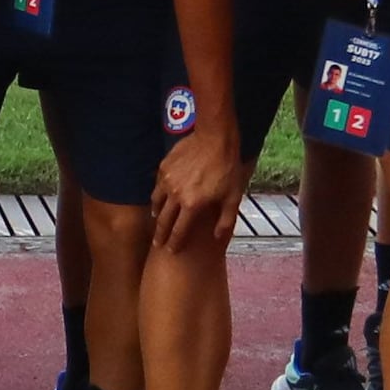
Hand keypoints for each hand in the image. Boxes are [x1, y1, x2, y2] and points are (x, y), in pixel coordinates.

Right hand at [149, 116, 242, 250]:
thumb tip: (217, 237)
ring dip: (157, 214)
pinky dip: (158, 194)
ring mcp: (167, 181)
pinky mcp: (164, 168)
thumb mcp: (233, 197)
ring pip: (156, 202)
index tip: (170, 251)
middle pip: (163, 220)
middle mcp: (175, 195)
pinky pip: (157, 185)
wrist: (215, 138)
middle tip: (157, 243)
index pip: (179, 231)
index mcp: (192, 205)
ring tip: (157, 219)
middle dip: (160, 234)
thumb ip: (225, 220)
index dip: (174, 243)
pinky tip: (161, 195)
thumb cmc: (227, 168)